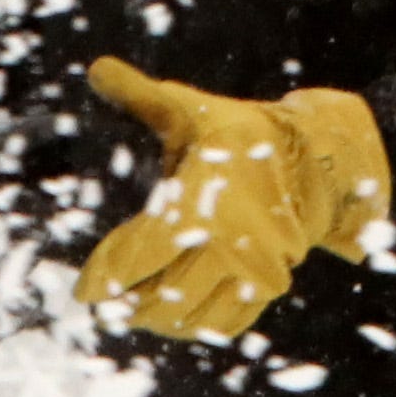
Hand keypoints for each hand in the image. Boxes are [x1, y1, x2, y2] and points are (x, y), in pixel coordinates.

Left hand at [77, 57, 394, 341]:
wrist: (314, 153)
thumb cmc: (239, 131)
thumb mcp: (191, 109)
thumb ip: (142, 94)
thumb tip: (97, 68)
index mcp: (202, 200)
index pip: (139, 255)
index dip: (105, 278)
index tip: (82, 293)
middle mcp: (229, 240)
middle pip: (164, 295)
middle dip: (128, 306)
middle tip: (107, 308)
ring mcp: (253, 267)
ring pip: (195, 316)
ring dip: (161, 322)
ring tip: (135, 315)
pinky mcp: (269, 282)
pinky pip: (231, 322)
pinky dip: (200, 328)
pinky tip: (176, 323)